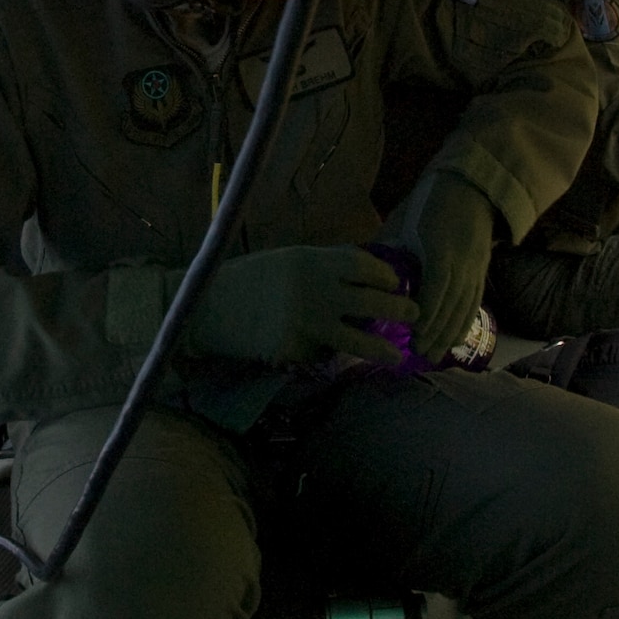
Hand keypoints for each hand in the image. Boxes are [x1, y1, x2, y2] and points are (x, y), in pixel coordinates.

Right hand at [183, 245, 411, 365]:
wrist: (207, 306)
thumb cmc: (247, 280)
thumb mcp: (286, 260)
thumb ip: (321, 267)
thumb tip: (362, 275)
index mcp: (312, 260)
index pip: (364, 266)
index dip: (386, 276)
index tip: (396, 284)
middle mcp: (314, 289)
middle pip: (371, 300)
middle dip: (397, 309)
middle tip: (411, 314)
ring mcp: (305, 321)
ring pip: (357, 338)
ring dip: (382, 348)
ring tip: (399, 357)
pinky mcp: (294, 349)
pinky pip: (320, 354)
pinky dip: (326, 356)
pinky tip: (328, 358)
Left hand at [382, 172, 496, 362]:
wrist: (472, 188)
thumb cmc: (432, 204)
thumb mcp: (409, 222)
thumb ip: (394, 250)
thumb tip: (372, 274)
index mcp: (439, 249)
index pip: (435, 289)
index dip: (427, 314)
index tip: (413, 333)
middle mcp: (461, 263)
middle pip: (451, 305)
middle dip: (436, 333)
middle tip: (420, 354)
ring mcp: (474, 268)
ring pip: (464, 307)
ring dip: (450, 333)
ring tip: (436, 353)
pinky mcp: (482, 271)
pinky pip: (475, 302)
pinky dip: (466, 322)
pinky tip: (457, 338)